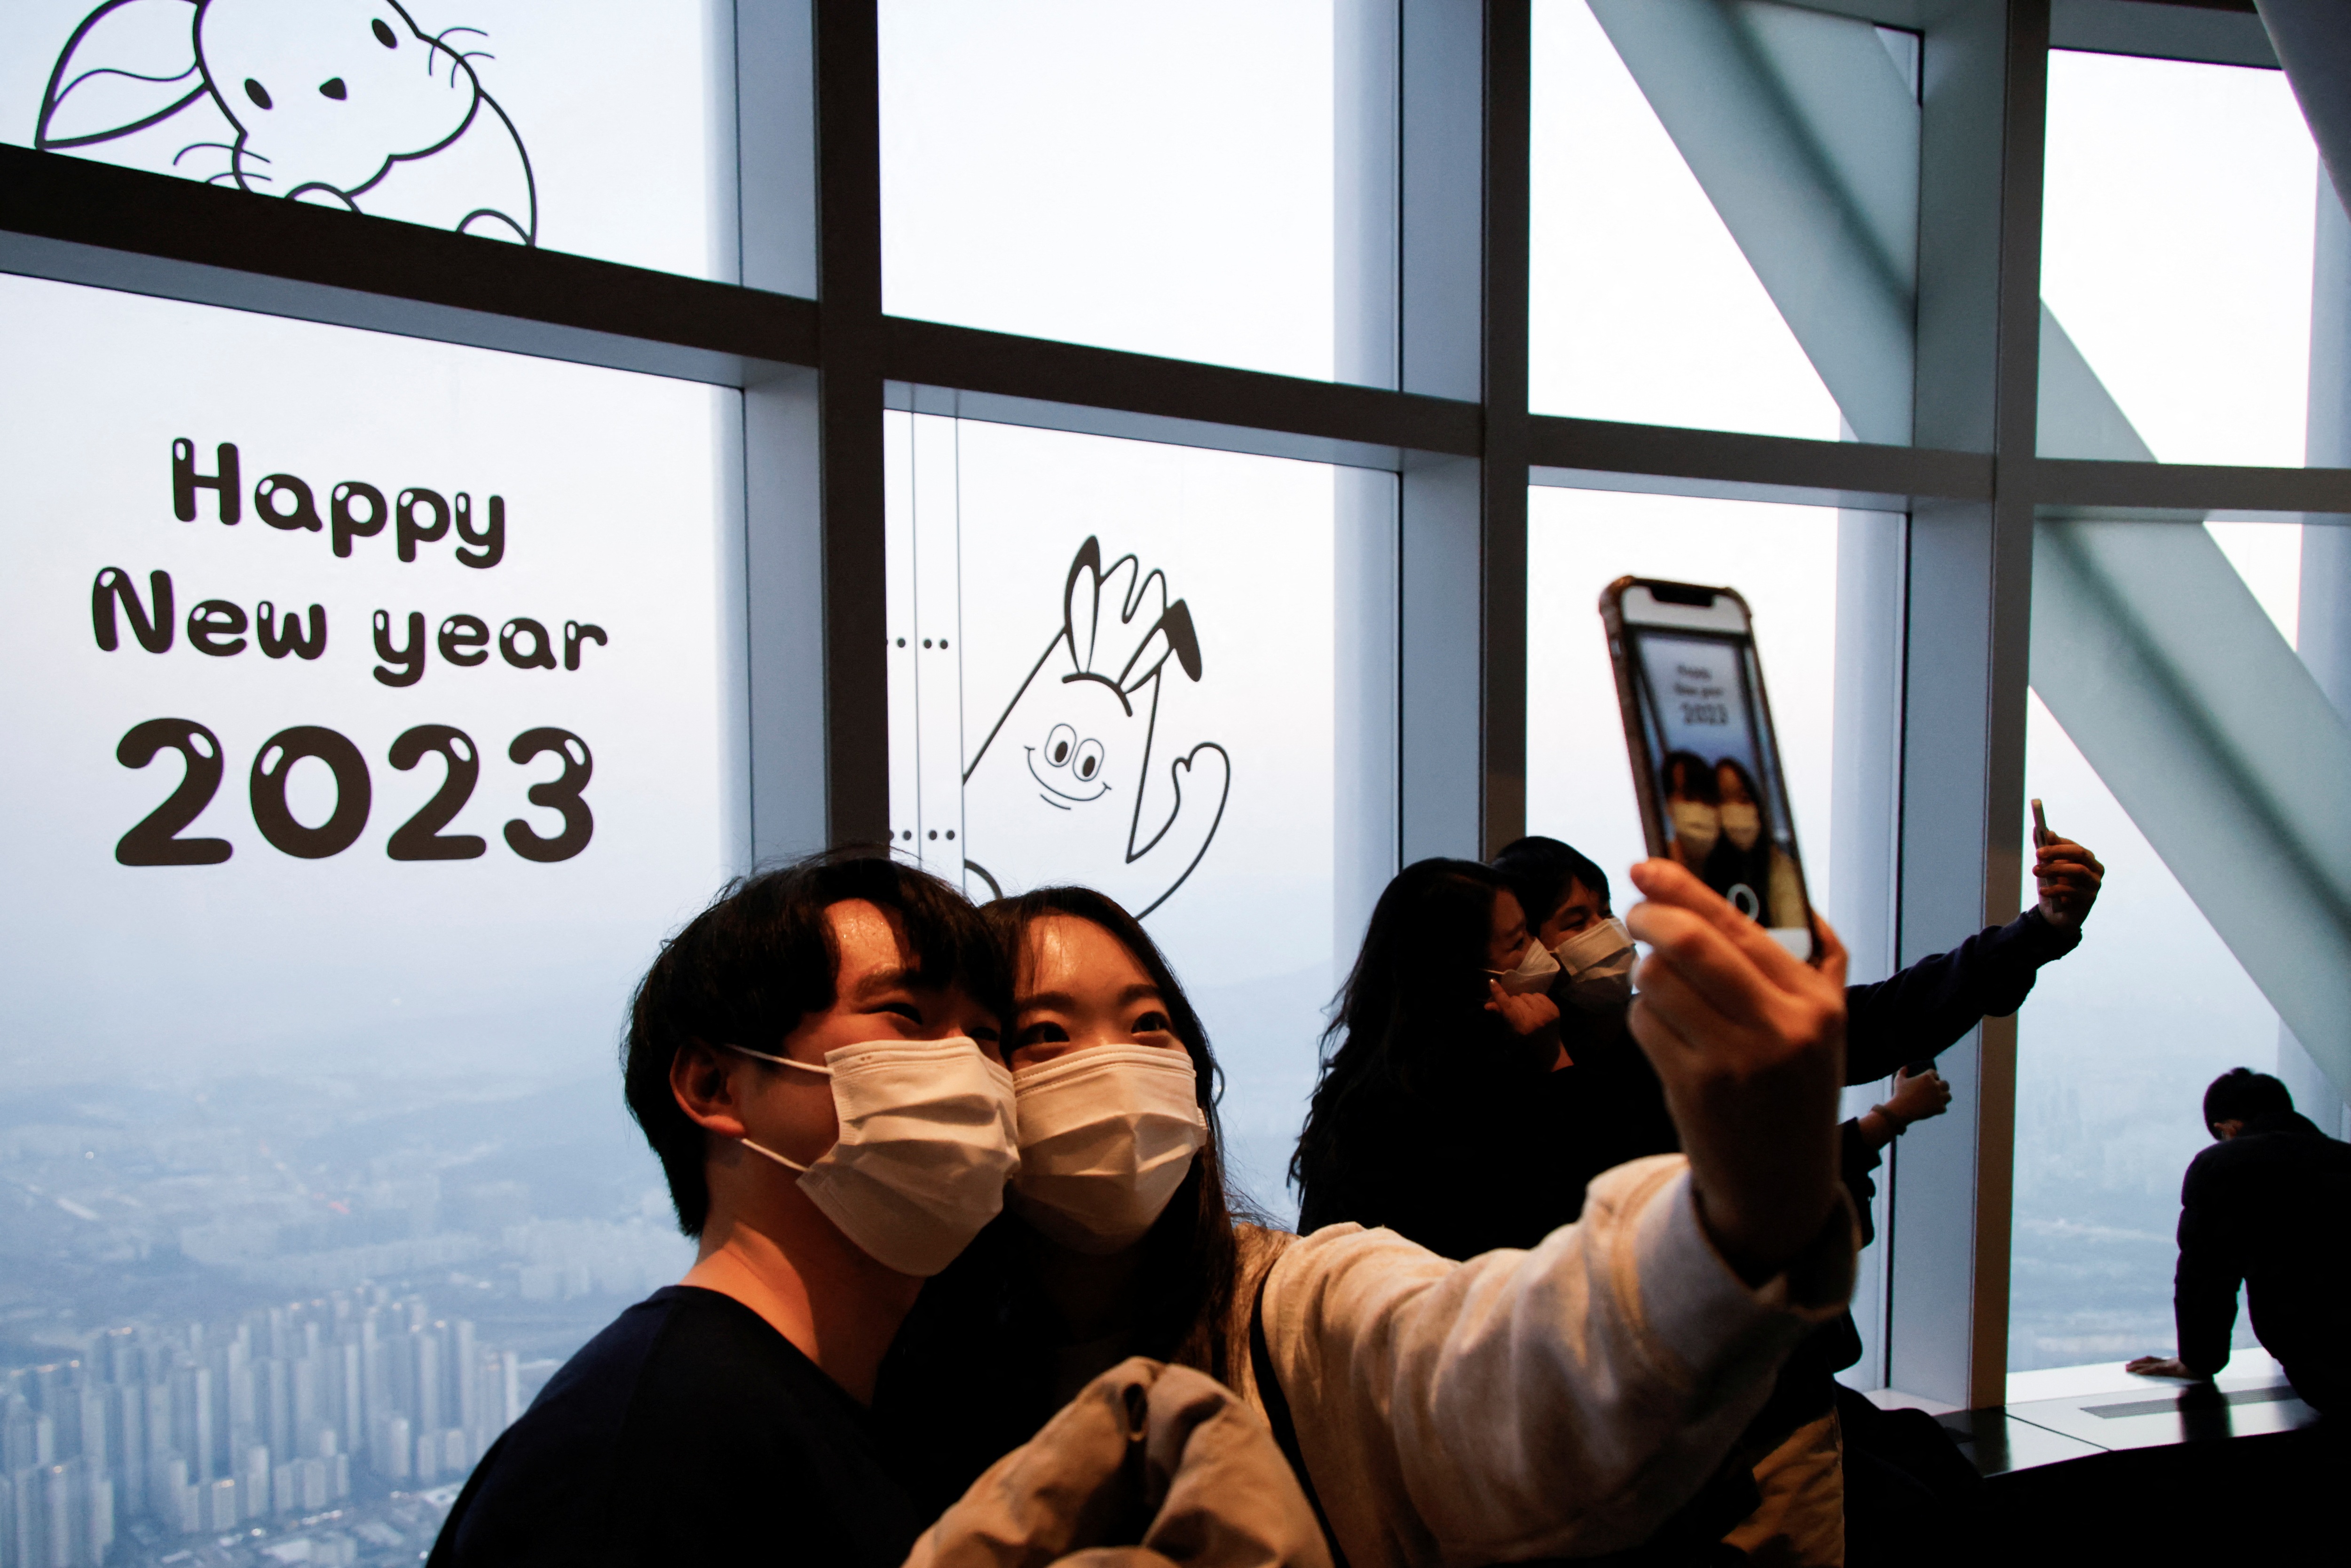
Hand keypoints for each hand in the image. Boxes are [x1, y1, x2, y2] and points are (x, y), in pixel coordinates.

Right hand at [1486, 980, 1560, 1036]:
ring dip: (1524, 1001)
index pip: (1508, 1005)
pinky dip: (1534, 999)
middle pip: (1516, 998)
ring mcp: (1547, 1012)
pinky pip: (1538, 994)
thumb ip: (1502, 1015)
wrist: (1549, 1049)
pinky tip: (1535, 1008)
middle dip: (1513, 1003)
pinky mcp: (1554, 1008)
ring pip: (1527, 995)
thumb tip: (1488, 1005)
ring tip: (1526, 1010)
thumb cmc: (1526, 1043)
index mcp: (1523, 1027)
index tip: (1492, 982)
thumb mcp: (1511, 1032)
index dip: (1499, 993)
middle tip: (1515, 1011)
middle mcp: (1535, 1018)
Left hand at [1623, 859, 1846, 1285]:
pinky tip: (1666, 1032)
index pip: (1739, 925)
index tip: (1648, 867)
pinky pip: (1644, 1024)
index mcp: (1815, 1003)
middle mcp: (1782, 1028)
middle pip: (1690, 942)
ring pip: (1657, 980)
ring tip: (1665, 988)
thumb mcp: (1827, 1027)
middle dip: (1651, 915)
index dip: (1683, 887)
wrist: (1781, 1187)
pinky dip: (1643, 1017)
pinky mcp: (1694, 1088)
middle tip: (1638, 910)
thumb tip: (1792, 889)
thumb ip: (1816, 959)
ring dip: (1647, 973)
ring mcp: (1736, 1061)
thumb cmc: (1796, 1092)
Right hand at [1881, 1066, 1950, 1126]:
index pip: (1935, 1073)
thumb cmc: (1899, 1094)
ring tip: (1938, 1100)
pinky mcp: (1939, 1108)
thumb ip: (1902, 1072)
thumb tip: (1905, 1067)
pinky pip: (1943, 1108)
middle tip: (1937, 1090)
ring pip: (1948, 1096)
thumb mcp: (1899, 1081)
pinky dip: (1939, 1109)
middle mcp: (1935, 1086)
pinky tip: (1933, 1109)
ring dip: (1943, 1097)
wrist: (1901, 1109)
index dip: (1933, 1076)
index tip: (1930, 1080)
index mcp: (1927, 1077)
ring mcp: (1938, 1097)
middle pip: (1945, 1084)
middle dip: (1941, 1086)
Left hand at [2033, 836, 2103, 928]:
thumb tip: (2038, 829)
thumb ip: (2044, 848)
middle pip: (2080, 853)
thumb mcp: (2046, 866)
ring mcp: (2095, 884)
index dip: (2057, 844)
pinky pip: (2074, 891)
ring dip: (2055, 869)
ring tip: (2035, 871)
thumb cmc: (2053, 885)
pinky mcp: (2090, 898)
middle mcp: (2095, 868)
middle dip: (2057, 852)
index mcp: (2086, 858)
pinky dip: (2056, 890)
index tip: (2039, 845)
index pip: (2074, 846)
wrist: (2056, 914)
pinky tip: (2042, 891)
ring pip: (2078, 871)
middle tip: (2037, 854)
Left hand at [2124, 1356, 2199, 1379]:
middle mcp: (2168, 1362)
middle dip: (2137, 1363)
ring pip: (2149, 1365)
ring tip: (2127, 1369)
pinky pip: (2156, 1370)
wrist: (2207, 1362)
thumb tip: (2190, 1371)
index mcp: (2172, 1362)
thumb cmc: (2202, 1366)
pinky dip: (2147, 1371)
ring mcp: (2169, 1365)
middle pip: (2149, 1361)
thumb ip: (2189, 1368)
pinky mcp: (2171, 1368)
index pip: (2155, 1361)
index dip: (2145, 1361)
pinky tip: (2139, 1372)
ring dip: (2137, 1367)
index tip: (2136, 1363)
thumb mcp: (2193, 1368)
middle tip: (2126, 1366)